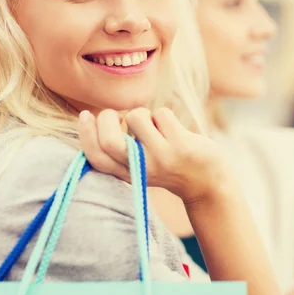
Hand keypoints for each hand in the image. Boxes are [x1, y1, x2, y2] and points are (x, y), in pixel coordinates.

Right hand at [78, 107, 231, 204]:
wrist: (207, 181)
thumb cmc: (168, 165)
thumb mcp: (140, 166)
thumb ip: (121, 150)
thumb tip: (100, 117)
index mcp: (126, 174)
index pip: (96, 157)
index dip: (85, 134)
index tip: (86, 115)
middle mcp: (141, 169)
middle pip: (110, 141)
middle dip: (107, 117)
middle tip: (118, 114)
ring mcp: (162, 157)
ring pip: (136, 117)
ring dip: (142, 113)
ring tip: (153, 125)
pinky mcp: (181, 146)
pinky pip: (160, 114)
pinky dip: (163, 115)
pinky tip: (172, 129)